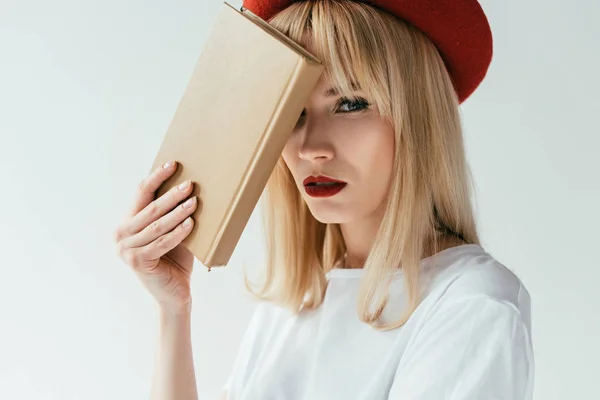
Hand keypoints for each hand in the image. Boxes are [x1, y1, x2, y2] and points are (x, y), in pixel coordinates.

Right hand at [114, 161, 197, 311]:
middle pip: (149, 208)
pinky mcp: (137, 262)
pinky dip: (178, 233)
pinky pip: (162, 242)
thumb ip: (172, 213)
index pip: (141, 193)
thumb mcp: (173, 231)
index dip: (157, 177)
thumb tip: (189, 185)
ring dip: (178, 212)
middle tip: (190, 184)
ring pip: (157, 225)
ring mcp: (126, 249)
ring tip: (195, 202)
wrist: (174, 294)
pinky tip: (191, 223)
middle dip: (172, 194)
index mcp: (127, 223)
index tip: (173, 163)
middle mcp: (121, 234)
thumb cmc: (176, 260)